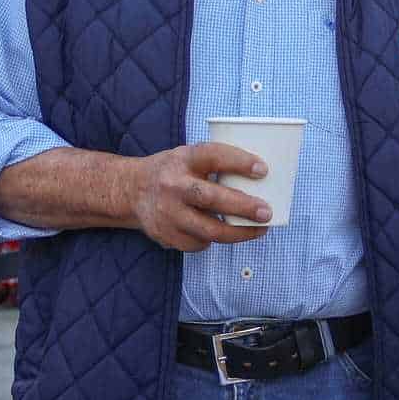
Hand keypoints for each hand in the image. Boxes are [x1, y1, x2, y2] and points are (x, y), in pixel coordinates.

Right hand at [131, 143, 273, 251]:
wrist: (131, 190)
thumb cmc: (174, 172)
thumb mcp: (190, 157)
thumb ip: (217, 165)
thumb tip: (263, 179)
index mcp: (183, 159)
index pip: (213, 156)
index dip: (239, 162)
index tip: (263, 170)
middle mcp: (173, 185)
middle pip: (211, 198)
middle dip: (243, 207)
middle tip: (266, 212)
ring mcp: (167, 213)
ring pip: (208, 230)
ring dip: (238, 233)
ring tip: (259, 229)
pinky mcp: (164, 234)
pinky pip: (198, 243)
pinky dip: (214, 240)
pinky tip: (223, 233)